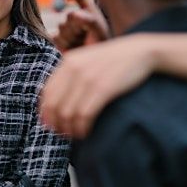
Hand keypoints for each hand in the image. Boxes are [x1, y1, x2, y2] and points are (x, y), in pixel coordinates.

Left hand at [40, 34, 154, 137]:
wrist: (140, 51)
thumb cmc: (114, 60)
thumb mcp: (87, 60)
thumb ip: (71, 74)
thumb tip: (56, 101)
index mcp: (68, 62)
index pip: (46, 93)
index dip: (46, 113)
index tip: (51, 125)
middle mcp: (74, 69)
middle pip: (54, 106)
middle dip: (57, 124)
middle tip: (65, 134)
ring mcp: (88, 78)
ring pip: (68, 113)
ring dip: (70, 129)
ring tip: (77, 135)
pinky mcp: (103, 88)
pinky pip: (84, 114)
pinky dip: (82, 128)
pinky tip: (86, 132)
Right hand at [52, 0, 107, 52]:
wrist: (94, 61)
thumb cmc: (100, 43)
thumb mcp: (99, 30)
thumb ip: (89, 20)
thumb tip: (74, 13)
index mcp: (88, 10)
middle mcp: (75, 16)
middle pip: (70, 15)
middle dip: (77, 26)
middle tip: (86, 35)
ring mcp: (66, 27)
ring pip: (62, 26)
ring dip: (71, 36)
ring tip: (81, 43)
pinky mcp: (58, 38)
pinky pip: (55, 36)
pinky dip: (63, 42)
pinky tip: (71, 47)